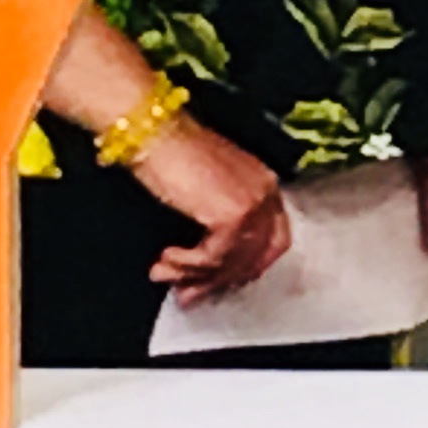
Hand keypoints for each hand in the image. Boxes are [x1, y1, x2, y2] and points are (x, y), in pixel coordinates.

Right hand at [133, 113, 290, 299]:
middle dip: (220, 281)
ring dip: (195, 276)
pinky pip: (214, 258)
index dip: (246, 266)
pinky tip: (167, 260)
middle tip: (190, 294)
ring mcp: (253, 204)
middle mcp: (266, 192)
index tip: (221, 281)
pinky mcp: (232, 215)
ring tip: (166, 276)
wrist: (154, 132)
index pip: (273, 239)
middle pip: (256, 256)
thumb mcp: (206, 188)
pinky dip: (187, 266)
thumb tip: (208, 258)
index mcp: (264, 183)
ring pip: (233, 261)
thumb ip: (218, 221)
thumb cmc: (172, 151)